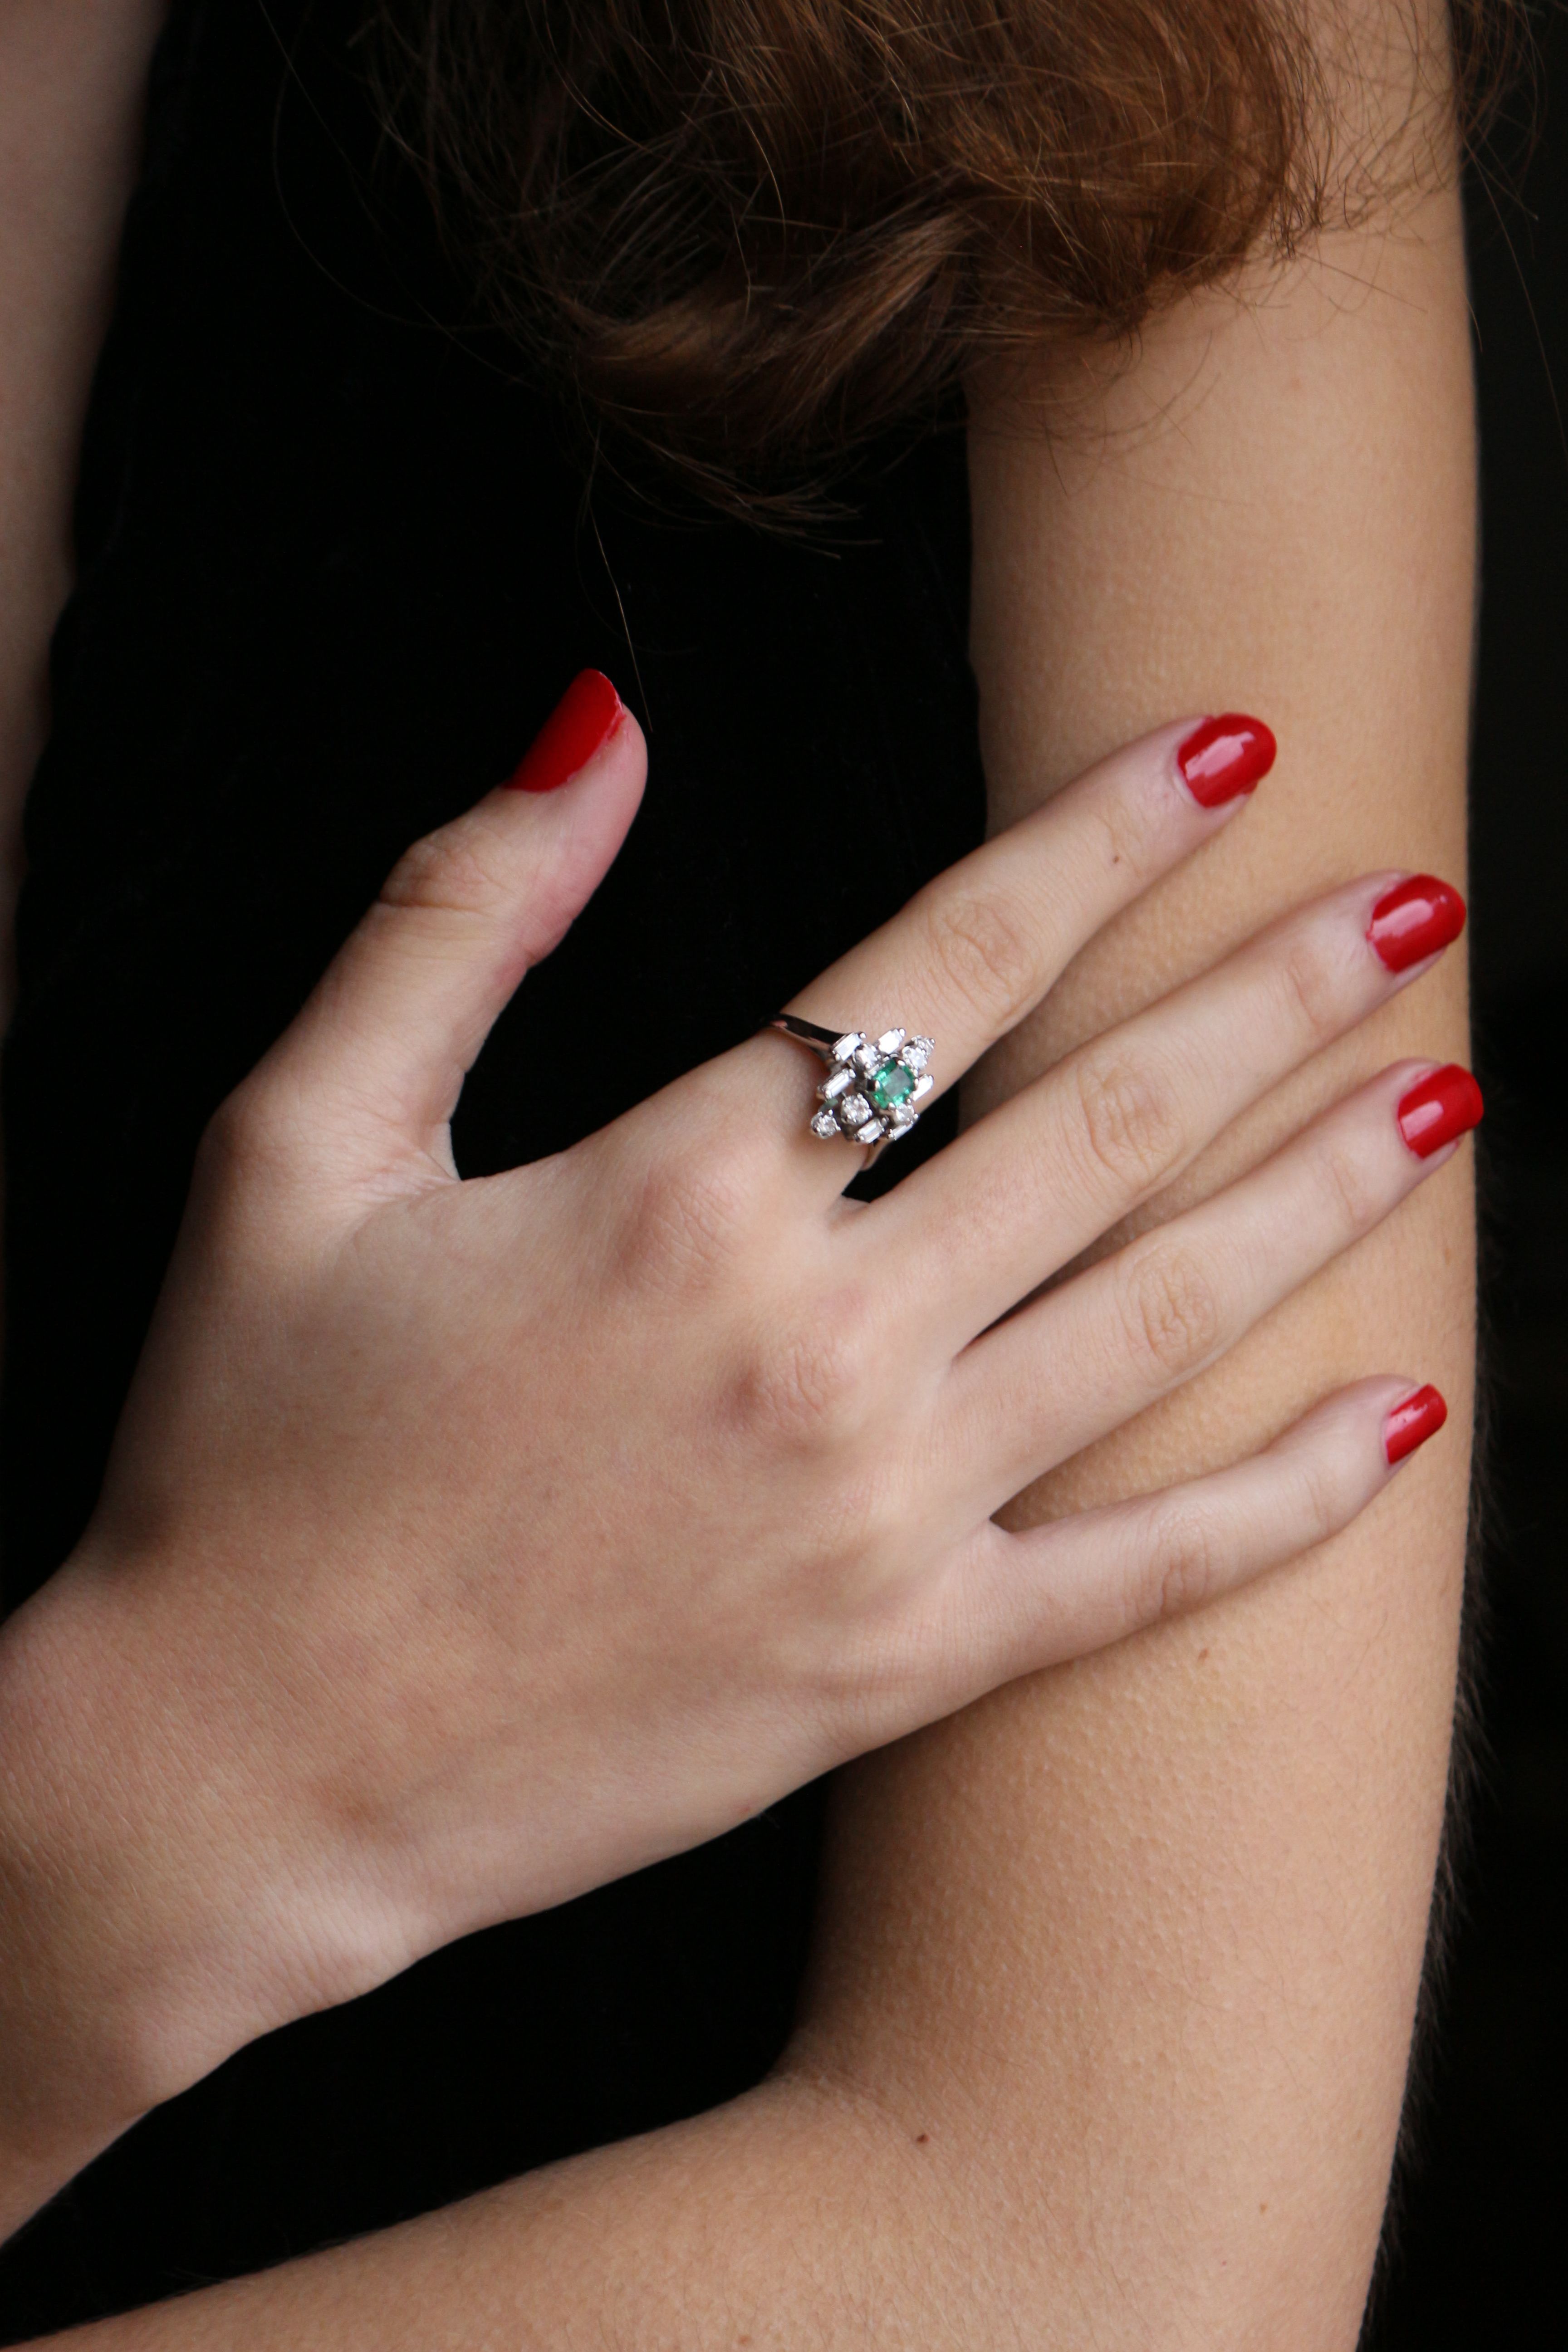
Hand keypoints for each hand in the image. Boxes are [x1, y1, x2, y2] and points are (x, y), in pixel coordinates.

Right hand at [0, 678, 1471, 2192]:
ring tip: (1452, 1094)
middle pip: (1106, 1119)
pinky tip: (1410, 1411)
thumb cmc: (249, 1455)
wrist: (240, 1772)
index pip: (950, 960)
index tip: (1229, 749)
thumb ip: (455, 916)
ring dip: (1323, 1189)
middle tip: (1415, 896)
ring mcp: (884, 1514)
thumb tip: (596, 724)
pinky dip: (1292, 1496)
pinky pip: (1151, 1573)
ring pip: (1166, 1314)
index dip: (1104, 837)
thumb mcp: (296, 1145)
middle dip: (1277, 991)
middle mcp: (818, 1339)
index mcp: (679, 1189)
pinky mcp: (904, 1665)